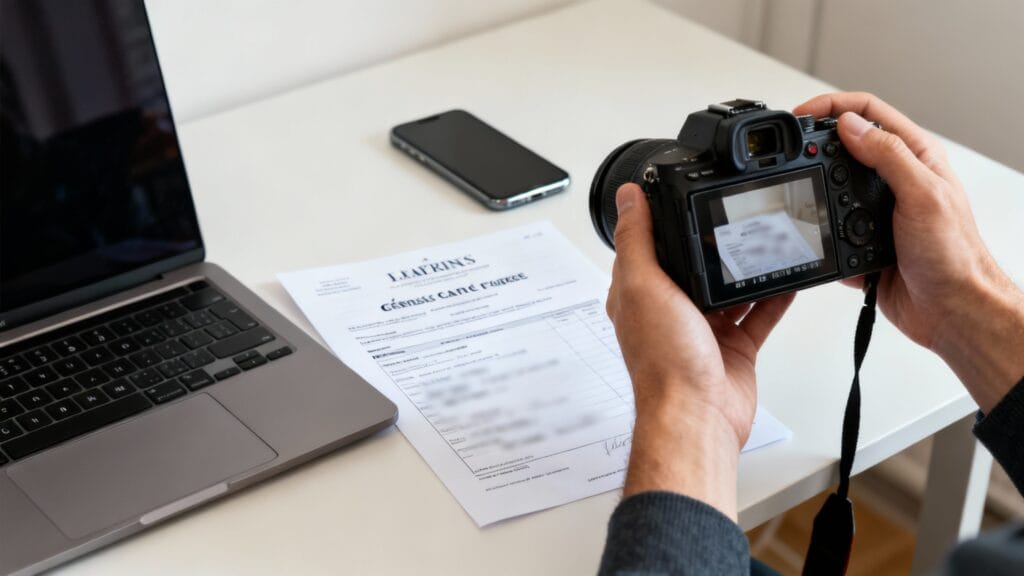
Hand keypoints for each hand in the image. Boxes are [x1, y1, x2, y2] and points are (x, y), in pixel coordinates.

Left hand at [606, 183, 793, 519]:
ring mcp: (704, 331)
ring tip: (767, 240)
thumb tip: (628, 198)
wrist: (697, 415)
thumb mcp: (643, 286)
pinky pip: (758, 316)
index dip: (661, 223)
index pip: (648, 249)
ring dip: (746, 269)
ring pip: (729, 290)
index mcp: (640, 296)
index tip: (681, 196)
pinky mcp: (734, 349)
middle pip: (693, 268)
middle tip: (735, 215)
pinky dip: (773, 298)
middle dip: (712, 244)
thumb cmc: (664, 362)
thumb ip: (637, 240)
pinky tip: (788, 278)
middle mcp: (670, 312)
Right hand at [794, 92, 1023, 411]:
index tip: (801, 116)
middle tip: (789, 152)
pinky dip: (818, 231)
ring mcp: (875, 210)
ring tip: (799, 191)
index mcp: (914, 157)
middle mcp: (894, 179)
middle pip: (844, 146)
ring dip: (814, 191)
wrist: (951, 309)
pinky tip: (814, 232)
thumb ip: (887, 155)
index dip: (832, 108)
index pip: (869, 113)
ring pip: (831, 188)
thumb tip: (849, 125)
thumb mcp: (922, 195)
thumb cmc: (954, 255)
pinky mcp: (861, 241)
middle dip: (814, 146)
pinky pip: (828, 229)